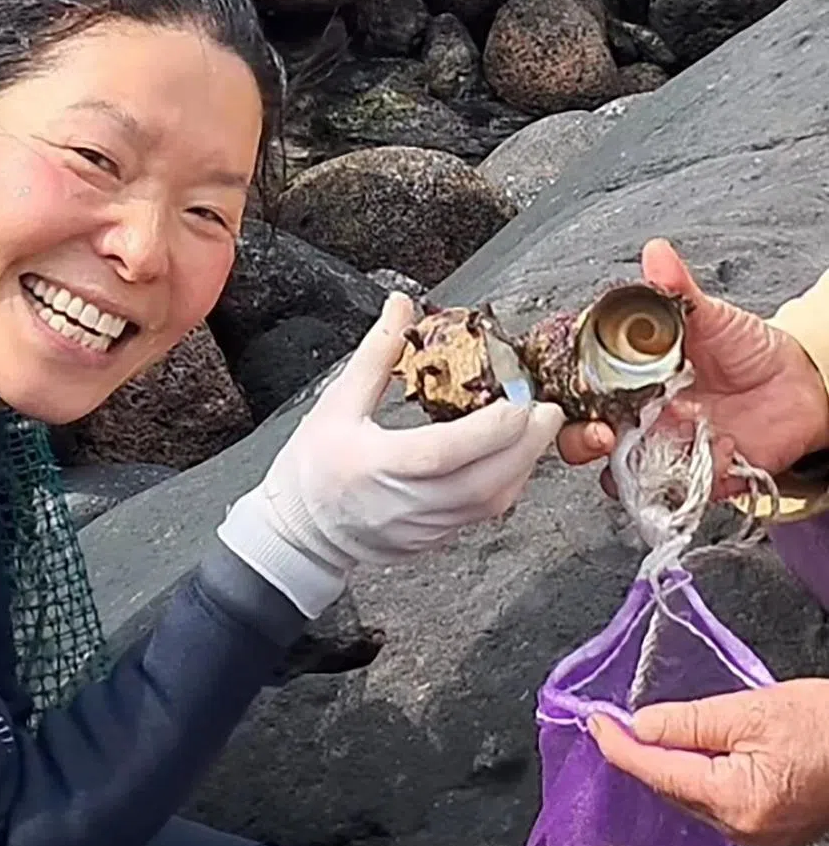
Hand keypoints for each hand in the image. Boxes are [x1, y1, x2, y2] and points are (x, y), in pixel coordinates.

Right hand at [217, 292, 563, 617]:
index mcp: (375, 466)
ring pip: (491, 502)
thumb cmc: (312, 470)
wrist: (300, 533)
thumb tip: (401, 306)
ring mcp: (424, 527)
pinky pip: (482, 514)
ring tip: (534, 429)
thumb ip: (376, 354)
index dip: (491, 427)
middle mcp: (404, 503)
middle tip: (545, 409)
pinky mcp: (434, 539)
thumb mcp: (337, 403)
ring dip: (522, 465)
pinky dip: (505, 483)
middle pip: (484, 482)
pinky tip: (510, 458)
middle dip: (527, 444)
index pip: (445, 452)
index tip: (519, 398)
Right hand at [557, 238, 828, 499]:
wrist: (800, 386)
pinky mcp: (691, 477)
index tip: (569, 397)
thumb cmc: (746, 350)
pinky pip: (675, 492)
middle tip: (605, 434)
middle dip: (583, 442)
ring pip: (618, 476)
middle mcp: (632, 419)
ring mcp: (659, 451)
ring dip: (636, 465)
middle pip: (580, 442)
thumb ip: (677, 290)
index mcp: (623, 380)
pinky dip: (692, 478)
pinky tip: (717, 450)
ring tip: (672, 437)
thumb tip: (657, 254)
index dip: (560, 399)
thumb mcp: (710, 316)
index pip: (574, 393)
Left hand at [588, 679, 828, 845]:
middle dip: (644, 753)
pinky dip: (698, 775)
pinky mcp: (768, 832)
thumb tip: (640, 726)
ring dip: (671, 763)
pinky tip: (695, 751)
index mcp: (736, 801)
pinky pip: (714, 802)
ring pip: (690, 796)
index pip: (657, 773)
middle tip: (618, 719)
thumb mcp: (749, 710)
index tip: (595, 723)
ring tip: (661, 729)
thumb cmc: (825, 725)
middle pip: (670, 787)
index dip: (619, 746)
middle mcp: (744, 831)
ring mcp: (757, 838)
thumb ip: (687, 722)